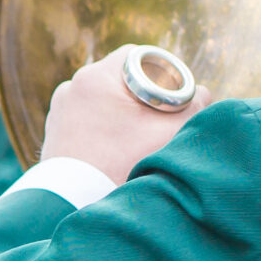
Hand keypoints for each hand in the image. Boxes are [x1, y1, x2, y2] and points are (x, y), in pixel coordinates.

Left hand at [39, 47, 210, 183]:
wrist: (73, 204)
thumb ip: (195, 106)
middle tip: (158, 119)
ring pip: (103, 99)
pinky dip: (103, 126)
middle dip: (143, 94)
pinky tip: (114, 148)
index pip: (138, 55)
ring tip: (135, 139)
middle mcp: (72, 86)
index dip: (162, 72)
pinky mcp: (55, 129)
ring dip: (121, 112)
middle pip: (119, 78)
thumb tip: (204, 93)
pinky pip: (87, 117)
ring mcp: (60, 108)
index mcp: (96, 77)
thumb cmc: (122, 166)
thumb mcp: (169, 134)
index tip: (174, 96)